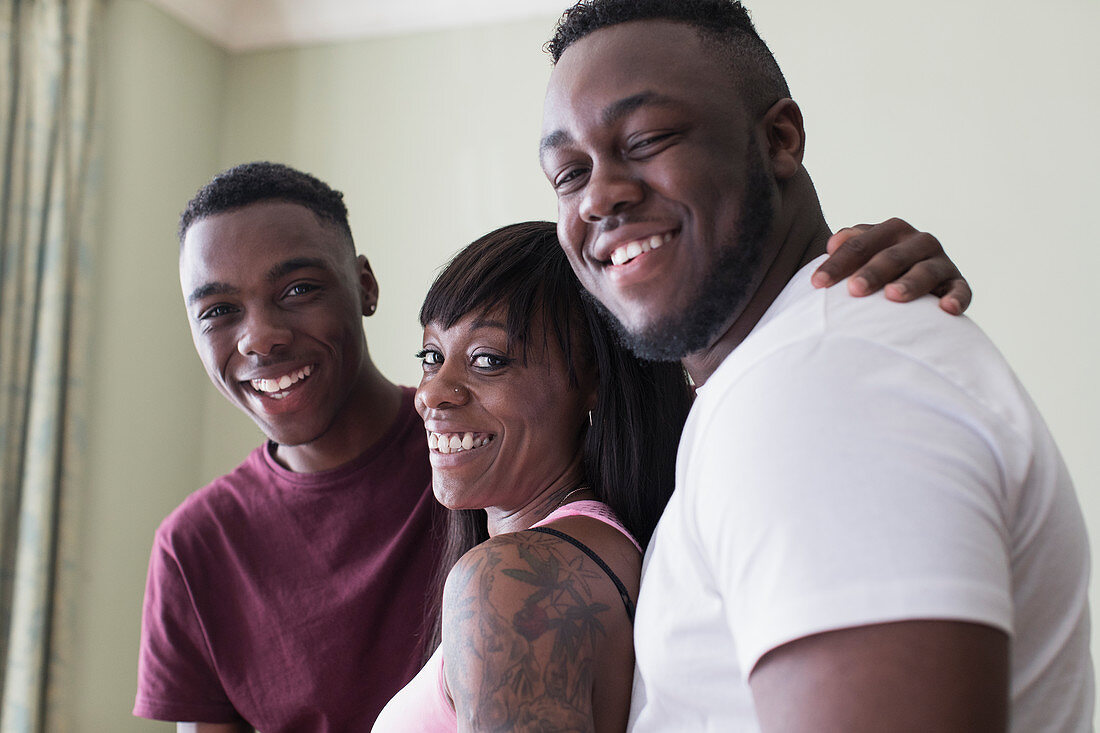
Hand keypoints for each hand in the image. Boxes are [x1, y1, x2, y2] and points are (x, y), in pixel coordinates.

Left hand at [810, 218, 970, 314]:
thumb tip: (833, 243)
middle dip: (872, 272)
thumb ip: (848, 245)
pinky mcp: (957, 282)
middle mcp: (918, 241)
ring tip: (892, 296)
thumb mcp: (862, 254)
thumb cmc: (877, 271)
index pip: (859, 245)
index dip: (837, 264)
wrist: (915, 283)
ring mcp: (940, 261)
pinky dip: (956, 298)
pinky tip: (947, 310)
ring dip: (910, 282)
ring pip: (925, 270)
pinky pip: (961, 290)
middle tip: (854, 290)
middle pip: (891, 256)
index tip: (817, 284)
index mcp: (891, 231)